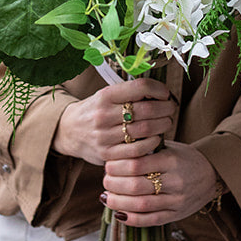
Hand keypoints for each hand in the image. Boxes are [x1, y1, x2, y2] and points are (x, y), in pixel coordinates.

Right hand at [52, 78, 174, 167]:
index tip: (166, 93)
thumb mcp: (106, 95)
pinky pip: (137, 150)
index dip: (158, 89)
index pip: (140, 87)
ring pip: (144, 129)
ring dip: (162, 125)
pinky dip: (152, 143)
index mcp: (105, 95)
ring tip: (167, 122)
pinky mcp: (107, 154)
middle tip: (171, 108)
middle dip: (165, 108)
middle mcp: (103, 114)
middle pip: (145, 109)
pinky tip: (157, 138)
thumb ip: (129, 93)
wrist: (69, 131)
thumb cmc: (95, 110)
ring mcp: (104, 136)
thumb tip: (160, 91)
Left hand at [101, 141, 217, 226]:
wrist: (212, 174)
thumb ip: (146, 149)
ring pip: (141, 205)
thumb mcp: (169, 147)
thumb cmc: (184, 158)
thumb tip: (115, 153)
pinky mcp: (176, 215)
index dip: (117, 166)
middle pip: (136, 186)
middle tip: (105, 181)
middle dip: (114, 185)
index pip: (137, 164)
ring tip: (106, 198)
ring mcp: (176, 200)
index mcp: (171, 160)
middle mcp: (175, 181)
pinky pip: (150, 220)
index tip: (107, 165)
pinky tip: (118, 214)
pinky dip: (131, 219)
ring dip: (118, 203)